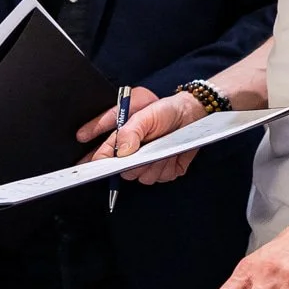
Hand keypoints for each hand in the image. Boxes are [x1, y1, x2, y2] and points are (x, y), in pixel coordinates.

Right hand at [77, 87, 201, 183]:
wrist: (191, 114)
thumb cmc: (165, 110)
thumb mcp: (147, 114)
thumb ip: (131, 131)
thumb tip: (122, 152)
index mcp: (121, 140)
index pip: (102, 157)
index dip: (98, 163)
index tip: (99, 167)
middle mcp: (133, 155)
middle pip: (125, 173)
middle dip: (135, 163)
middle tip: (145, 149)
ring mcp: (149, 165)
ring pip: (144, 178)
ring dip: (154, 164)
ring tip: (161, 146)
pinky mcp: (166, 171)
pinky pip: (162, 177)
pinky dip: (169, 166)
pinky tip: (171, 153)